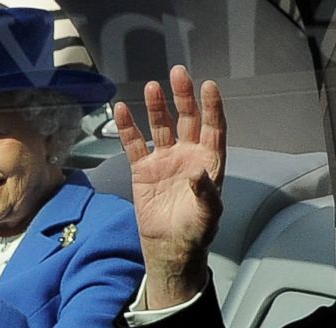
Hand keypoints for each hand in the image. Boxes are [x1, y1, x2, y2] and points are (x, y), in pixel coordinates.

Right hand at [115, 65, 226, 308]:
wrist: (168, 247)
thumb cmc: (195, 232)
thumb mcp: (207, 216)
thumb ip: (206, 193)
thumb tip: (198, 171)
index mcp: (208, 162)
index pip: (213, 128)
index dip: (211, 107)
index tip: (208, 86)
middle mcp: (187, 155)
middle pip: (187, 119)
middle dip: (183, 96)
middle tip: (178, 73)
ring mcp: (164, 160)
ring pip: (161, 126)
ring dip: (157, 106)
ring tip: (152, 86)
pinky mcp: (142, 170)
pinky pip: (134, 144)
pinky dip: (128, 127)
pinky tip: (122, 109)